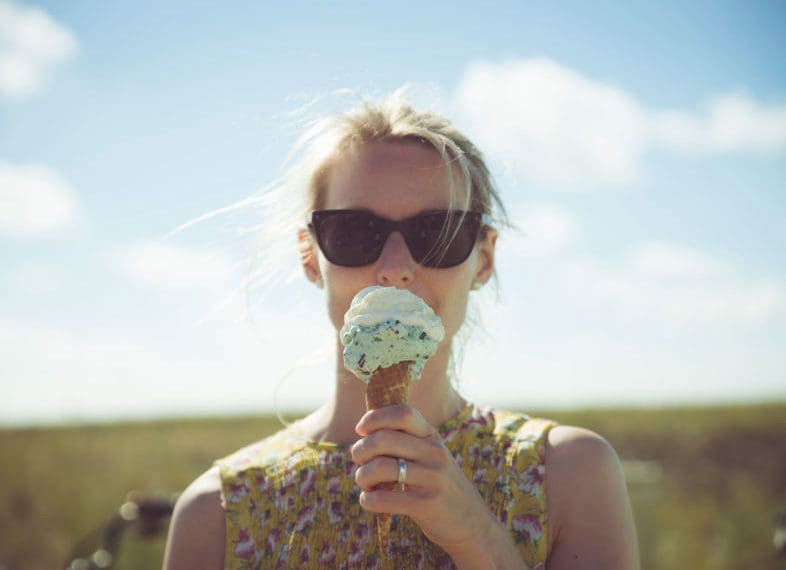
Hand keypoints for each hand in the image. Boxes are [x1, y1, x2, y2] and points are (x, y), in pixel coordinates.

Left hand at [350, 404, 509, 560]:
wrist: (472, 523)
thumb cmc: (439, 485)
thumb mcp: (430, 455)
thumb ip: (406, 440)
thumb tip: (364, 430)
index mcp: (432, 436)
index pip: (403, 413)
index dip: (375, 417)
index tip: (361, 430)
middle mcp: (434, 453)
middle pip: (383, 439)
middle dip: (360, 450)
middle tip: (359, 461)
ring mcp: (432, 478)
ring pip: (380, 467)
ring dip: (362, 476)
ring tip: (365, 483)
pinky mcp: (427, 505)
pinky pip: (384, 499)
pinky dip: (368, 499)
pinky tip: (368, 500)